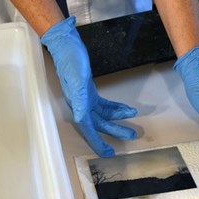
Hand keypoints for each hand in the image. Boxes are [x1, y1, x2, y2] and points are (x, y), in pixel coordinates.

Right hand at [41, 17, 136, 156]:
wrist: (66, 44)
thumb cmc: (70, 60)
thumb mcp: (77, 80)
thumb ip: (80, 100)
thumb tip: (83, 119)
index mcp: (77, 104)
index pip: (88, 128)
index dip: (97, 142)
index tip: (108, 153)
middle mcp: (80, 104)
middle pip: (99, 124)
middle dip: (115, 131)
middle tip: (131, 136)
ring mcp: (84, 98)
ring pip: (102, 115)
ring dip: (118, 119)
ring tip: (133, 121)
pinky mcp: (89, 90)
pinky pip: (103, 104)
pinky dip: (115, 108)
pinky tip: (125, 109)